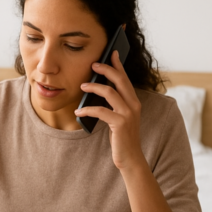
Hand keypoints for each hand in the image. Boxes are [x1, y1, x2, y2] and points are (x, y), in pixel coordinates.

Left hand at [74, 50, 145, 169]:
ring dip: (93, 88)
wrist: (130, 158)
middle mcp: (133, 105)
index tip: (112, 53)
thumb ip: (113, 105)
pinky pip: (101, 111)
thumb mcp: (118, 118)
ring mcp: (128, 114)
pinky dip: (87, 110)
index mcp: (133, 102)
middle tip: (93, 64)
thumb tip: (97, 91)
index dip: (118, 65)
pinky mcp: (120, 124)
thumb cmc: (121, 138)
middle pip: (120, 80)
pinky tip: (78, 112)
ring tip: (81, 87)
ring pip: (110, 92)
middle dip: (106, 69)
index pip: (125, 79)